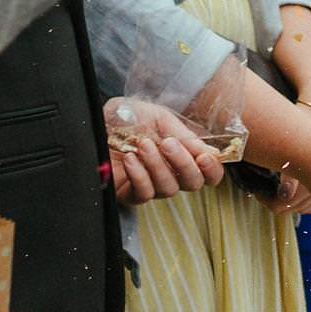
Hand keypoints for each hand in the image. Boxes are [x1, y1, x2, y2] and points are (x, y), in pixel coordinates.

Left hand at [104, 99, 225, 204]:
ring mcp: (152, 185)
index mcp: (184, 155)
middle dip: (184, 164)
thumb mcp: (160, 117)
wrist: (98, 120)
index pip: (209, 173)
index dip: (212, 169)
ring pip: (168, 189)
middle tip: (169, 144)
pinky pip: (143, 194)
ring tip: (143, 145)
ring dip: (157, 166)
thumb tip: (207, 151)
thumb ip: (184, 134)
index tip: (204, 157)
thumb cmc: (129, 118)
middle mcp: (171, 173)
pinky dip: (139, 176)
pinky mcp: (129, 194)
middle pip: (193, 184)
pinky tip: (131, 159)